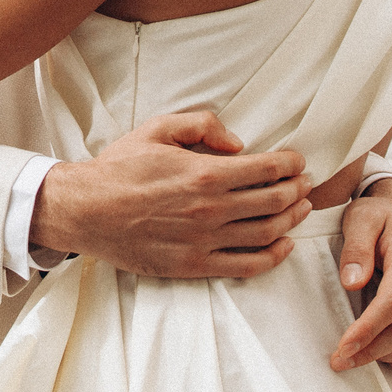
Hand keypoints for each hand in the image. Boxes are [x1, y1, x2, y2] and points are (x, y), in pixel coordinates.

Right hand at [31, 111, 310, 278]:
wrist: (86, 210)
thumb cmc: (119, 168)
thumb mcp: (157, 129)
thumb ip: (201, 124)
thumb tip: (238, 142)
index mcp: (204, 173)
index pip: (266, 169)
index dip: (290, 164)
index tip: (298, 161)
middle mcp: (210, 210)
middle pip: (274, 202)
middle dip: (297, 190)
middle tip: (305, 184)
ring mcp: (204, 241)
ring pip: (267, 234)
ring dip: (291, 220)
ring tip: (300, 209)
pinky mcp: (194, 265)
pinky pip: (246, 266)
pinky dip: (274, 256)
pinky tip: (284, 244)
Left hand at [327, 178, 391, 372]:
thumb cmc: (381, 218)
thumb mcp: (361, 218)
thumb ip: (356, 247)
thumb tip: (351, 282)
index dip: (367, 330)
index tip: (342, 347)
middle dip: (371, 352)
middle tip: (339, 360)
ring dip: (390, 358)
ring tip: (358, 356)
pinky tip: (383, 353)